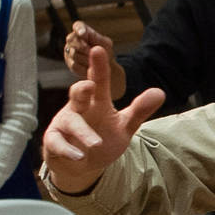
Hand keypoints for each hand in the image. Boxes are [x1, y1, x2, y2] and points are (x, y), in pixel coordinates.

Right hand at [42, 43, 163, 194]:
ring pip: (70, 121)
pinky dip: (67, 149)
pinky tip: (79, 156)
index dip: (98, 66)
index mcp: (96, 101)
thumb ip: (139, 110)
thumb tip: (160, 92)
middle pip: (77, 93)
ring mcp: (64, 124)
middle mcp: (78, 108)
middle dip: (82, 88)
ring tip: (96, 143)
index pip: (98, 81)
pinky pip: (56, 143)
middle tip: (90, 85)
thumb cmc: (103, 138)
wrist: (83, 165)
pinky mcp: (53, 141)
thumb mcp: (124, 126)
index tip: (98, 49)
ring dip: (83, 132)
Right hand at [62, 22, 124, 99]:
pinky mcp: (69, 63)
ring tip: (94, 61)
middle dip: (85, 48)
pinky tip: (89, 67)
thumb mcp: (105, 44)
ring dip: (86, 59)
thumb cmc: (105, 52)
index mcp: (83, 31)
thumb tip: (86, 40)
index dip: (79, 29)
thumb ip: (97, 39)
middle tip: (93, 54)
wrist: (103, 67)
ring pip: (73, 54)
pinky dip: (84, 67)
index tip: (83, 34)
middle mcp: (73, 39)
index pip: (78, 26)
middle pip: (73, 41)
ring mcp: (69, 51)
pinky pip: (74, 65)